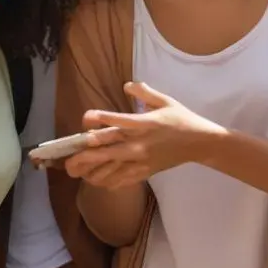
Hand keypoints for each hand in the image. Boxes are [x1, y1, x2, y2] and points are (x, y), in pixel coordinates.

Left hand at [63, 82, 225, 189]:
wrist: (200, 143)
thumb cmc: (181, 118)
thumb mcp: (164, 100)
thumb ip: (144, 92)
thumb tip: (126, 85)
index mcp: (143, 123)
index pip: (115, 122)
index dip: (97, 120)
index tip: (85, 119)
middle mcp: (139, 143)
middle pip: (106, 150)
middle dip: (84, 157)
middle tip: (67, 161)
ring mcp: (141, 160)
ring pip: (112, 170)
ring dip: (92, 172)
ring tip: (77, 172)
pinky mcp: (146, 171)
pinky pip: (123, 180)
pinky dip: (108, 181)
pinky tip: (97, 181)